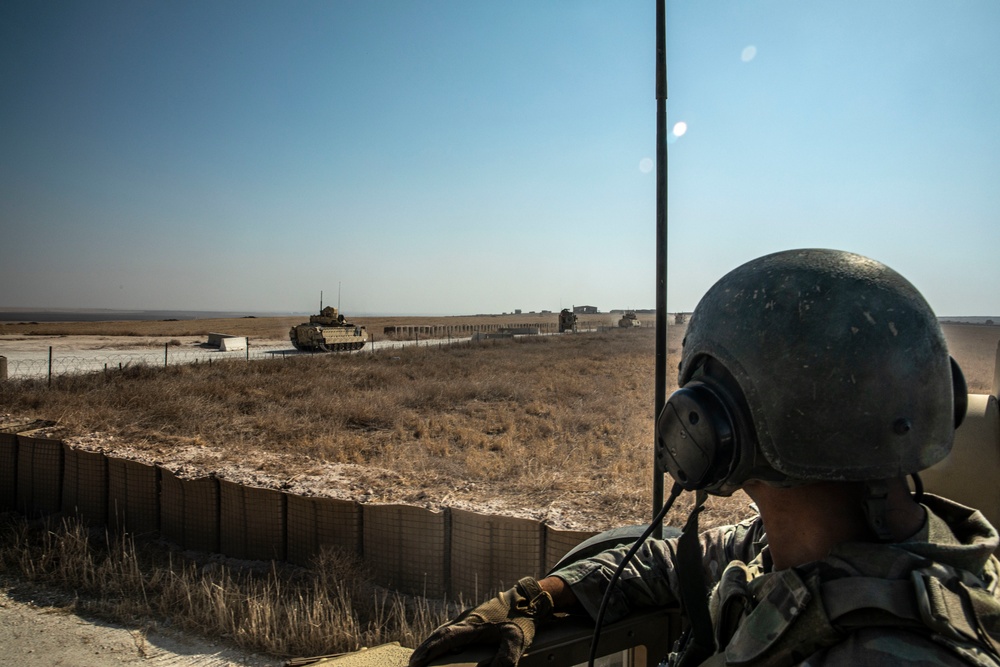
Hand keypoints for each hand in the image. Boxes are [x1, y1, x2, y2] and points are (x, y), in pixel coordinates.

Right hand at [408, 577, 553, 666]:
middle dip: (425, 650)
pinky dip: (441, 639)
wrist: (528, 598)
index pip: (446, 638)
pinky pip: (451, 629)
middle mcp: (466, 618)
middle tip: (412, 664)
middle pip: (439, 634)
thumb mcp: (517, 640)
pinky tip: (441, 646)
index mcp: (474, 623)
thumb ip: (505, 659)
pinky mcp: (472, 618)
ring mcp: (468, 617)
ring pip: (443, 630)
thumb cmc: (523, 618)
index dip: (429, 651)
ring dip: (431, 644)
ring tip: (421, 658)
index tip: (416, 663)